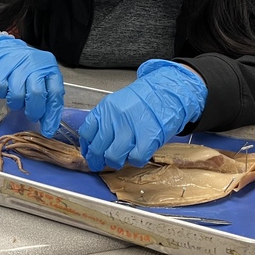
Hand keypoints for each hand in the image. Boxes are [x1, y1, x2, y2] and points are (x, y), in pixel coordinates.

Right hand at [0, 35, 63, 137]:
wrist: (1, 50)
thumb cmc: (24, 67)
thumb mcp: (41, 76)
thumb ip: (47, 96)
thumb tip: (49, 123)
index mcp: (48, 66)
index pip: (54, 93)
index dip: (52, 114)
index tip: (48, 129)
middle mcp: (34, 64)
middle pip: (37, 95)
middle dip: (34, 111)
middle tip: (32, 115)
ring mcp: (16, 66)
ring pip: (17, 96)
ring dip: (16, 104)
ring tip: (17, 98)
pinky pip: (1, 91)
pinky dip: (2, 95)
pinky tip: (5, 89)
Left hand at [78, 60, 207, 171]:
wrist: (167, 91)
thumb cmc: (143, 99)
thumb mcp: (117, 103)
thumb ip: (104, 120)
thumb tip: (92, 143)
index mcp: (106, 108)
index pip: (86, 133)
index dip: (86, 148)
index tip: (89, 153)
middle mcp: (115, 118)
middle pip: (98, 148)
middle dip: (97, 160)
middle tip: (100, 164)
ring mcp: (132, 127)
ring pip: (114, 156)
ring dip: (115, 163)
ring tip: (119, 160)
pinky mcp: (149, 136)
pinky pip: (135, 158)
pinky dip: (135, 161)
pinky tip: (136, 155)